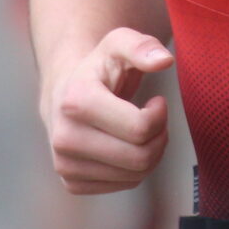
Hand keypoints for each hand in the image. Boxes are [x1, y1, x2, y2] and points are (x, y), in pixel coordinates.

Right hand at [39, 28, 171, 194]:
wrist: (64, 92)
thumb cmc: (98, 67)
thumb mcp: (119, 43)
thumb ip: (142, 46)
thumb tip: (164, 60)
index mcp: (76, 101)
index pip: (140, 128)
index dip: (160, 115)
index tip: (156, 101)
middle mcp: (64, 137)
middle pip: (140, 157)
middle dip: (159, 137)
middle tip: (154, 118)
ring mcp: (64, 164)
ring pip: (135, 175)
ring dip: (150, 152)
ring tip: (140, 129)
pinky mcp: (71, 183)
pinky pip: (124, 185)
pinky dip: (135, 168)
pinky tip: (126, 145)